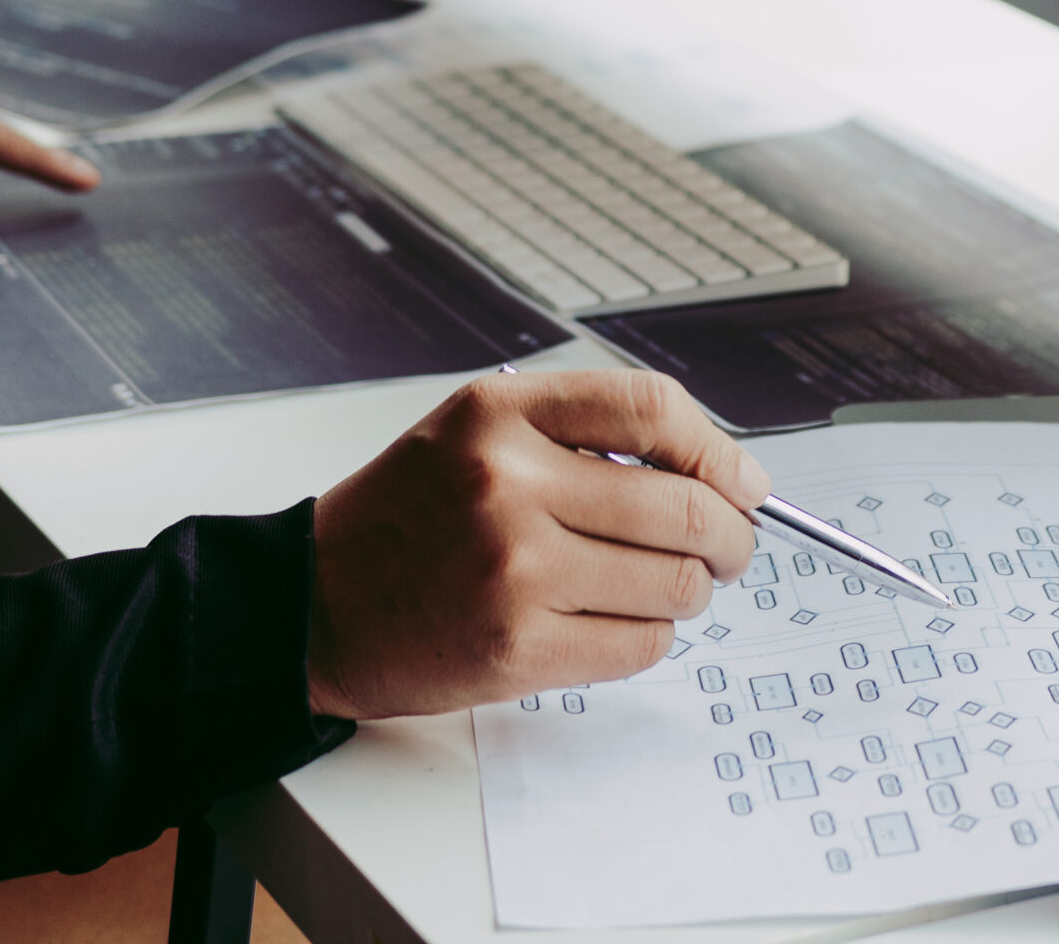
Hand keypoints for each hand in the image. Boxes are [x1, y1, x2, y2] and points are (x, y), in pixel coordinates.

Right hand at [306, 369, 769, 720]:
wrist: (313, 604)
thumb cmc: (405, 516)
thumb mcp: (475, 430)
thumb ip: (580, 430)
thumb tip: (715, 471)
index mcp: (499, 414)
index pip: (653, 410)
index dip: (720, 451)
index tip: (744, 483)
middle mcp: (507, 484)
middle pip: (683, 506)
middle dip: (730, 536)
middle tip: (730, 549)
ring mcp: (513, 571)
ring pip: (673, 583)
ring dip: (689, 590)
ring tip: (662, 586)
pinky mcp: (516, 648)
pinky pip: (639, 645)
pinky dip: (648, 637)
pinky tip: (616, 622)